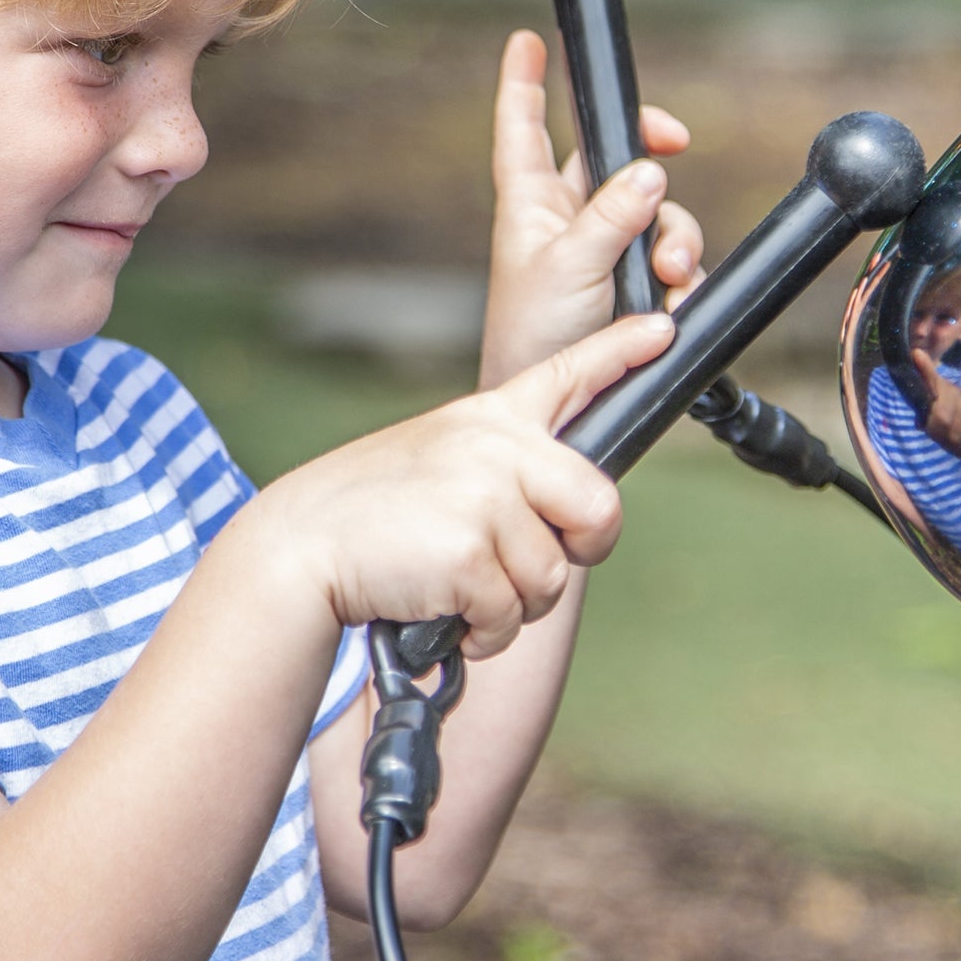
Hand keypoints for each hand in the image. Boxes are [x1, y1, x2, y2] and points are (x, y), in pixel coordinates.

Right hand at [261, 314, 671, 656]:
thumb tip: (566, 522)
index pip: (568, 373)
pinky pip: (512, 613)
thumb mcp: (440, 464)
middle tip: (527, 571)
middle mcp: (497, 446)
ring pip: (553, 577)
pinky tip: (443, 612)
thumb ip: (503, 473)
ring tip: (458, 588)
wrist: (299, 548)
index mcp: (490, 419)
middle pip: (599, 508)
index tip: (661, 329)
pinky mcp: (470, 551)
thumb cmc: (370, 517)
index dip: (621, 350)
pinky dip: (484, 632)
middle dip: (579, 553)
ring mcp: (485, 495)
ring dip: (513, 605)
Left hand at [479, 31, 705, 386]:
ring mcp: (610, 250)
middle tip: (674, 140)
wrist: (562, 407)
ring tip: (669, 275)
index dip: (524, 83)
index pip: (524, 128)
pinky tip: (677, 298)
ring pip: (659, 211)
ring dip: (675, 237)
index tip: (527, 41)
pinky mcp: (641, 284)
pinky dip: (686, 274)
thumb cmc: (534, 336)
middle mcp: (571, 218)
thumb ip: (610, 217)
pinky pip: (679, 258)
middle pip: (615, 156)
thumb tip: (650, 170)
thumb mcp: (567, 267)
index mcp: (531, 202)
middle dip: (650, 148)